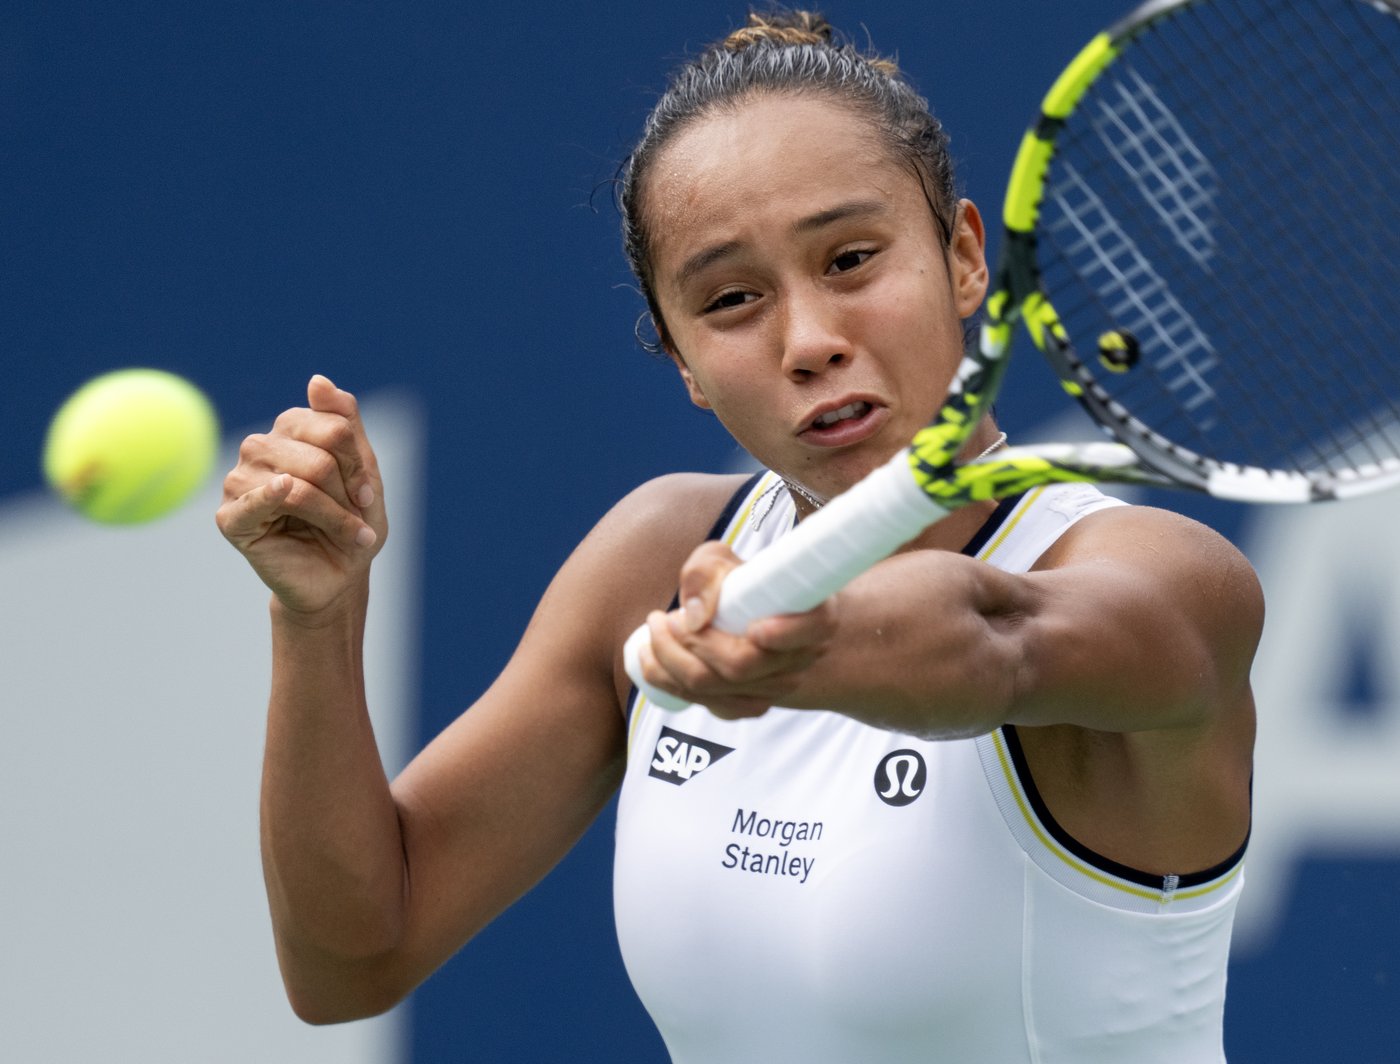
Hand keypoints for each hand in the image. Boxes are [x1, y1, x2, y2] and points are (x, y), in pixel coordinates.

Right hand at [216, 375, 387, 617]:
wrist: (337, 577)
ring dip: (334, 514)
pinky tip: (282, 489)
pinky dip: (272, 495)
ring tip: (346, 534)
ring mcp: (241, 480)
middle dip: (347, 493)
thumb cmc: (350, 522)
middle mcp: (260, 448)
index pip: (332, 427)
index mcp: (290, 430)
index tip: (367, 493)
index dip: (357, 464)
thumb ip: (344, 423)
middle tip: (357, 518)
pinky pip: (255, 499)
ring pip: (300, 482)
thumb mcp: (362, 471)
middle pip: (319, 456)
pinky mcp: (231, 517)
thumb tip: (317, 380)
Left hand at [637, 541, 838, 717]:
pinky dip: (670, 684)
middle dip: (688, 643)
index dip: (783, 633)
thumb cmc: (739, 582)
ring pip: (715, 690)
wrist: (752, 612)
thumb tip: (693, 617)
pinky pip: (707, 705)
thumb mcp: (721, 561)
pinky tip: (654, 659)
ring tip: (654, 631)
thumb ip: (705, 574)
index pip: (810, 630)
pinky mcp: (749, 705)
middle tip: (661, 618)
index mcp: (815, 618)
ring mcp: (776, 688)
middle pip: (741, 666)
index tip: (753, 626)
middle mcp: (801, 660)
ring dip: (669, 663)